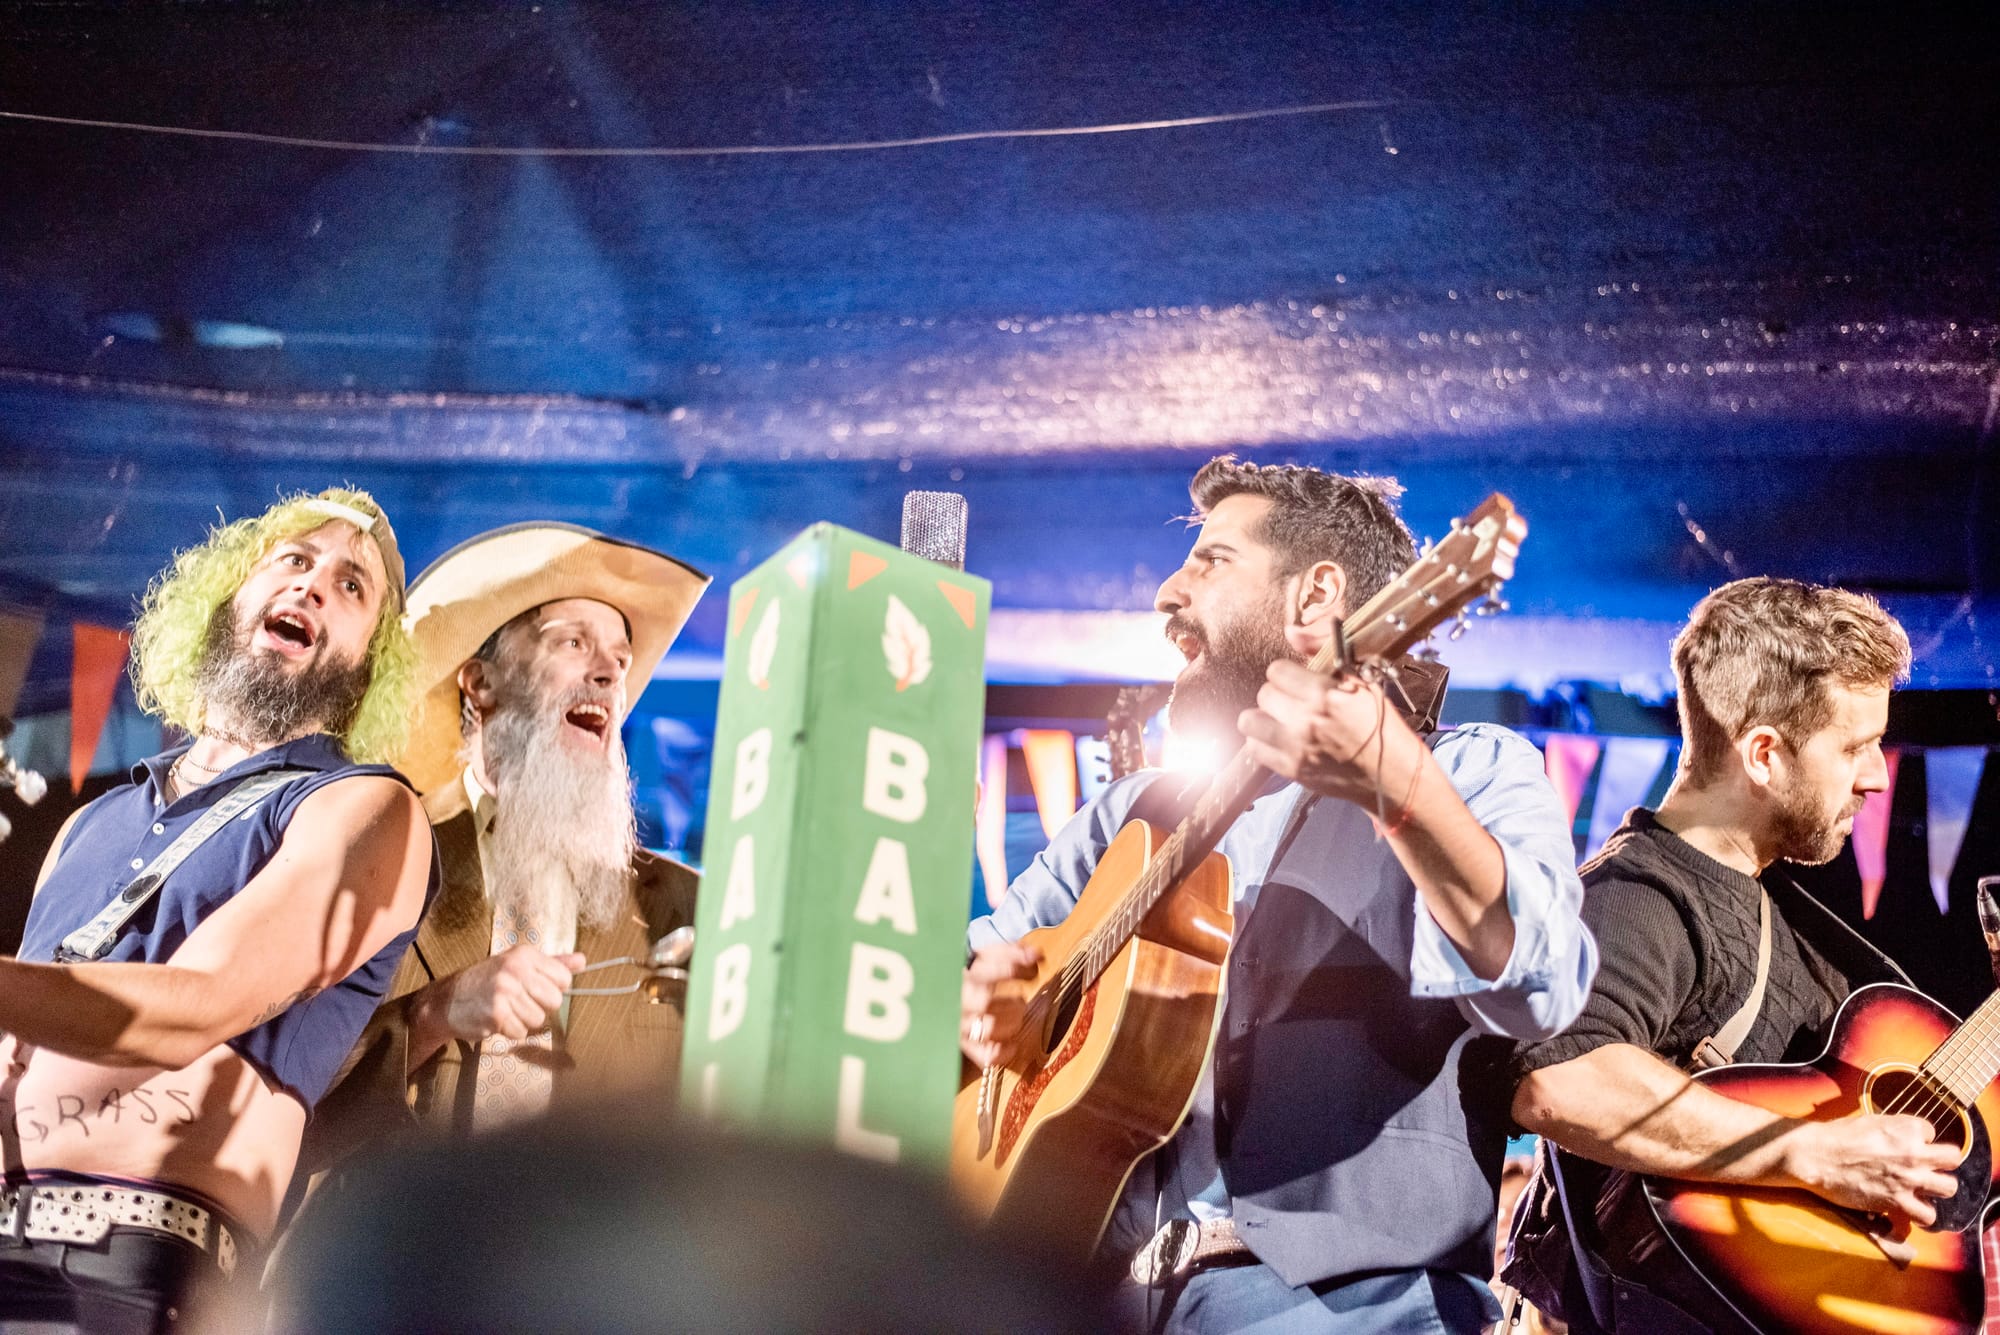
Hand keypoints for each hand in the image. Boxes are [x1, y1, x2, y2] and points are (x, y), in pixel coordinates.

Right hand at [418, 944, 584, 1046]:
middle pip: (554, 1001)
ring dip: (522, 1020)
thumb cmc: (487, 981)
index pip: (563, 979)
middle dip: (539, 1006)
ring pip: (538, 1019)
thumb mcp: (519, 965)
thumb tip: (583, 961)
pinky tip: (496, 1019)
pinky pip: (521, 1032)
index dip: (552, 989)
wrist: (447, 1000)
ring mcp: (506, 991)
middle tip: (518, 1001)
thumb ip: (552, 965)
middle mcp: (516, 969)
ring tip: (505, 1010)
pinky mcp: (497, 1013)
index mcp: (525, 955)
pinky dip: (510, 1031)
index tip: (534, 988)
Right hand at [961, 942, 1040, 1068]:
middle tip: (1020, 1000)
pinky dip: (1004, 1052)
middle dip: (1013, 1001)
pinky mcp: (965, 1046)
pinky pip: (987, 1055)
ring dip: (1012, 1023)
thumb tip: (1037, 956)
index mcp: (964, 975)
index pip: (995, 968)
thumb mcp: (984, 958)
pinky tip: (1012, 1044)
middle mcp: (959, 1001)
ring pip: (988, 1029)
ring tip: (1016, 1017)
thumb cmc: (970, 976)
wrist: (939, 997)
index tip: (1033, 971)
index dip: (1020, 969)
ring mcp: (960, 1025)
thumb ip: (1010, 953)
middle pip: (985, 1002)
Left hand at [1236, 657, 1423, 808]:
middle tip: (1293, 703)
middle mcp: (1306, 720)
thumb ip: (1323, 652)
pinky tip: (1280, 741)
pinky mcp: (1292, 770)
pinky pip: (1254, 749)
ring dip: (1263, 718)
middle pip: (1264, 694)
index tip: (1298, 683)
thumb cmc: (1380, 725)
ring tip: (1280, 721)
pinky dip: (1263, 743)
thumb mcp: (1362, 681)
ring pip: (1249, 721)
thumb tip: (1291, 632)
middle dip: (1277, 695)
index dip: (1287, 674)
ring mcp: (1296, 747)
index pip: (1277, 670)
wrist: (1392, 774)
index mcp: (1325, 694)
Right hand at [1782, 1113, 1962, 1228]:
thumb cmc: (1835, 1136)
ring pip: (1948, 1187)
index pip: (1932, 1132)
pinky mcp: (1897, 1201)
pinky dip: (1921, 1214)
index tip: (1907, 1145)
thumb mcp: (1870, 1121)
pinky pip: (1928, 1215)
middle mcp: (1914, 1153)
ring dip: (1936, 1188)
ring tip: (1923, 1189)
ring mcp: (1908, 1179)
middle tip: (1926, 1167)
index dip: (1920, 1139)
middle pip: (1952, 1159)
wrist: (1814, 1156)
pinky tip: (1910, 1208)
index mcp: (1906, 1128)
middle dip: (1941, 1163)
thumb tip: (1905, 1137)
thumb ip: (1895, 1129)